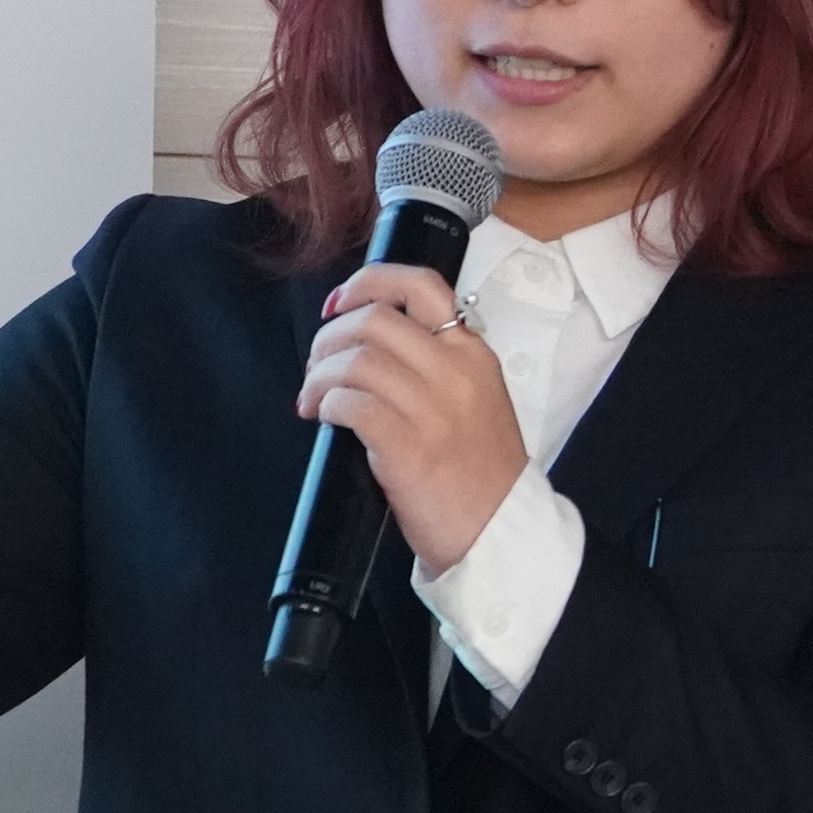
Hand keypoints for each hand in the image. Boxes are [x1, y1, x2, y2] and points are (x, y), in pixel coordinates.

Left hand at [298, 263, 527, 574]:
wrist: (499, 528)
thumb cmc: (481, 469)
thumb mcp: (477, 397)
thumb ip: (437, 363)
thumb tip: (368, 344)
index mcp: (473, 353)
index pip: (421, 286)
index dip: (368, 283)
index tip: (340, 304)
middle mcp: (455, 371)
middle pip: (374, 319)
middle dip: (329, 337)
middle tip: (318, 364)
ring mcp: (433, 409)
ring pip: (354, 361)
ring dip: (319, 376)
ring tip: (313, 399)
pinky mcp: (407, 446)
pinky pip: (349, 404)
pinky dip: (325, 405)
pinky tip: (324, 417)